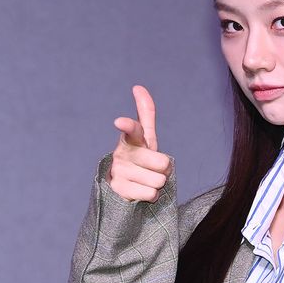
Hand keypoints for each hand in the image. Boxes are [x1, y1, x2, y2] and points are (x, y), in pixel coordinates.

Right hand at [106, 84, 172, 202]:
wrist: (123, 184)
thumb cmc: (138, 156)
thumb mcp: (145, 137)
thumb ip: (145, 113)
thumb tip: (138, 87)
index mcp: (130, 139)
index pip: (132, 129)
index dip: (128, 125)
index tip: (120, 122)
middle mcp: (122, 153)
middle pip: (162, 162)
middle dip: (164, 168)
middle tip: (153, 168)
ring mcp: (119, 171)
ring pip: (158, 180)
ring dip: (157, 183)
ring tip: (145, 179)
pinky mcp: (119, 189)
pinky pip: (151, 194)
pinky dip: (151, 195)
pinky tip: (140, 190)